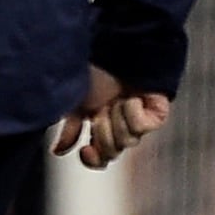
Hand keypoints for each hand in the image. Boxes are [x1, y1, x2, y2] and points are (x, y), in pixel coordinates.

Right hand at [51, 66, 171, 170]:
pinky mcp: (156, 115)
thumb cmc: (93, 75)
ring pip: (127, 141)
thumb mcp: (74, 104)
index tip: (85, 150)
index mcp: (100, 128)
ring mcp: (139, 123)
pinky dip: (132, 112)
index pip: (100, 159)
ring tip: (115, 100)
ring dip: (116, 119)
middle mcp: (120, 128)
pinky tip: (130, 98)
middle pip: (112, 152)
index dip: (93, 160)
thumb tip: (58, 152)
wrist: (113, 54)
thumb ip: (69, 130)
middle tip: (100, 112)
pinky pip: (142, 127)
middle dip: (103, 132)